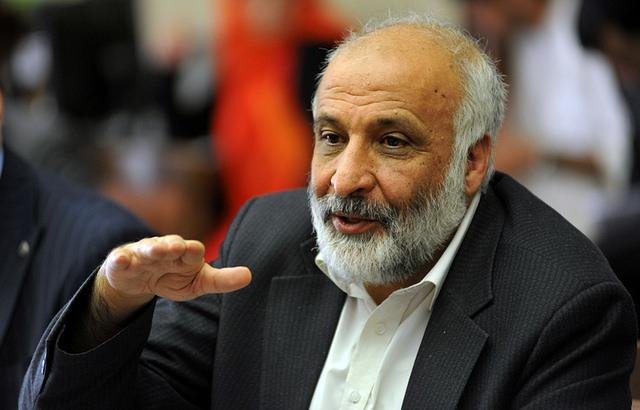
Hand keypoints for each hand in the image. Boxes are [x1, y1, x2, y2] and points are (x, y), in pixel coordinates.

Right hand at [97, 235, 251, 319]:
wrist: (139, 279)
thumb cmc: (174, 277)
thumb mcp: (199, 282)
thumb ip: (222, 280)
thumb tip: (249, 276)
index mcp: (185, 254)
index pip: (192, 251)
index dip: (193, 251)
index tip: (195, 251)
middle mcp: (165, 249)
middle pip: (169, 246)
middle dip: (172, 246)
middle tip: (176, 247)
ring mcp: (143, 255)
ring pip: (147, 250)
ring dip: (151, 249)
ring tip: (154, 251)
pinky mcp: (123, 263)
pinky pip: (120, 260)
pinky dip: (119, 260)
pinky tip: (119, 261)